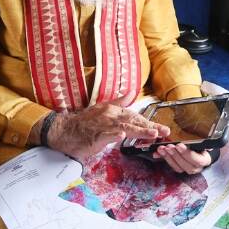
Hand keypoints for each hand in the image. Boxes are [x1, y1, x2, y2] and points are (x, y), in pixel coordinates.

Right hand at [45, 97, 170, 160]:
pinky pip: (106, 135)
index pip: (135, 116)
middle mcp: (110, 115)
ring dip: (139, 130)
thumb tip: (131, 92)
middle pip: (134, 121)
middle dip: (150, 126)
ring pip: (125, 127)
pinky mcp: (95, 135)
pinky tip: (122, 136)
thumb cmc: (84, 122)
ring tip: (153, 133)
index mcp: (113, 110)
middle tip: (164, 131)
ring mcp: (103, 125)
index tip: (161, 128)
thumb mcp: (102, 108)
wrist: (64, 130)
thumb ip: (119, 101)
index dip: (149, 122)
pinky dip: (114, 135)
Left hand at [153, 144, 212, 173]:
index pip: (198, 160)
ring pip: (178, 167)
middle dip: (176, 155)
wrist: (200, 151)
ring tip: (163, 148)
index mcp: (205, 160)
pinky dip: (165, 159)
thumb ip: (203, 143)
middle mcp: (197, 168)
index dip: (188, 154)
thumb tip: (203, 142)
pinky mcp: (179, 169)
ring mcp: (188, 170)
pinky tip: (159, 153)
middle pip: (186, 165)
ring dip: (169, 157)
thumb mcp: (204, 142)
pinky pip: (172, 166)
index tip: (180, 145)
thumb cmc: (201, 145)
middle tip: (169, 146)